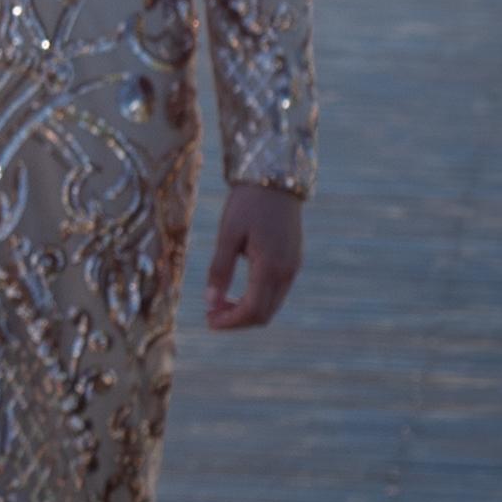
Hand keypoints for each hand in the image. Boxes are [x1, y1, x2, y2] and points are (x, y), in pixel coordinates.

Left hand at [201, 180, 306, 333]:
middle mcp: (287, 271)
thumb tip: (210, 302)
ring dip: (247, 310)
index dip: (230, 322)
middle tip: (210, 313)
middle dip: (237, 320)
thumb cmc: (247, 203)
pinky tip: (237, 291)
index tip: (208, 321)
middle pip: (264, 314)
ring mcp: (293, 267)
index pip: (253, 310)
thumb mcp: (227, 234)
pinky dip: (257, 298)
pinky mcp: (293, 260)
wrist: (274, 179)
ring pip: (272, 304)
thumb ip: (220, 269)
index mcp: (270, 266)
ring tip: (219, 302)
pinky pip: (276, 291)